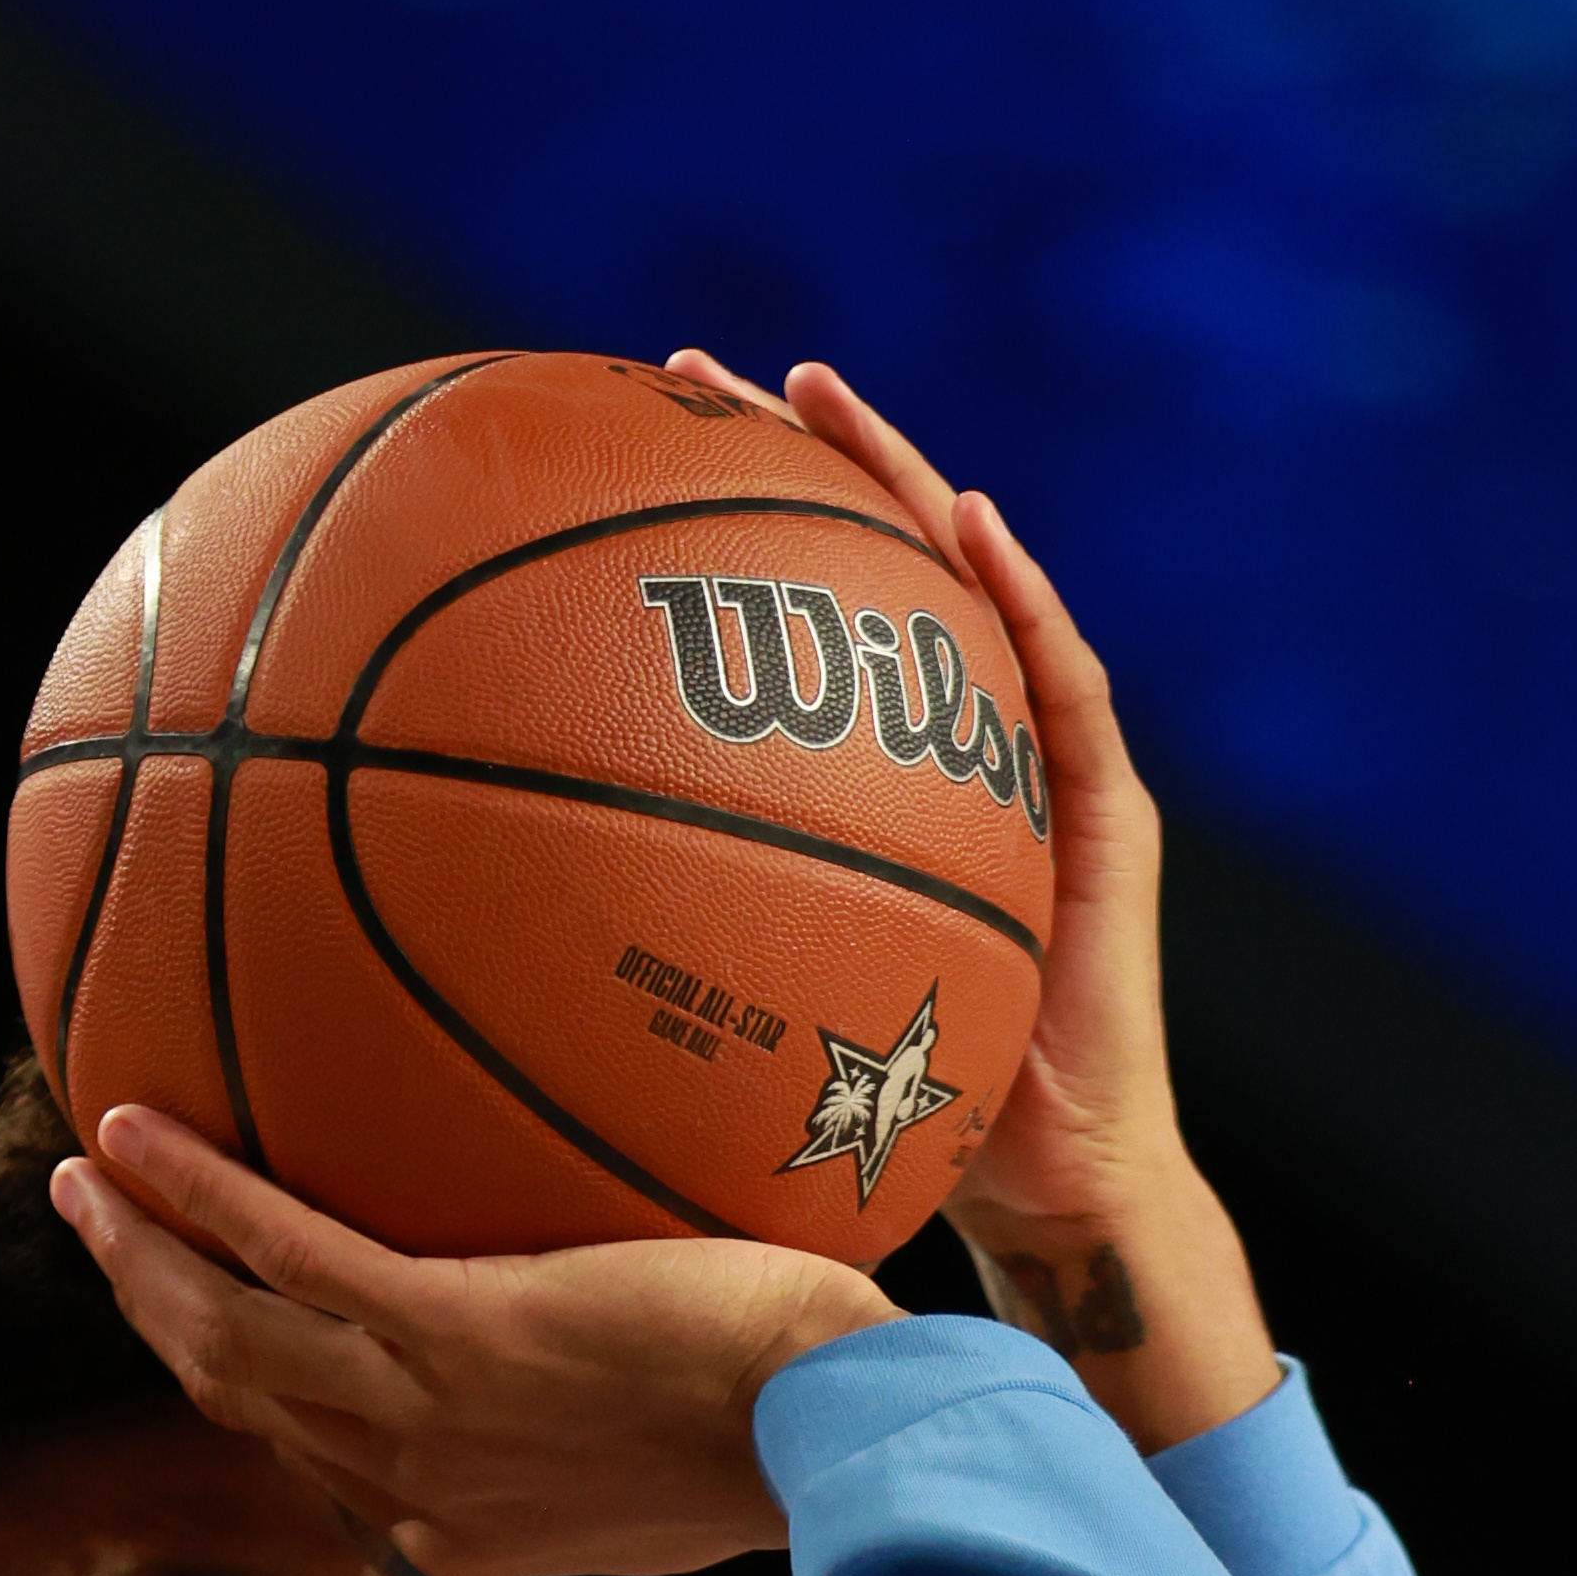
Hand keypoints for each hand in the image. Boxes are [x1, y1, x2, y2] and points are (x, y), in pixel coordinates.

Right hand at [51, 1103, 890, 1575]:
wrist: (835, 1436)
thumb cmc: (808, 1428)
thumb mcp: (695, 1462)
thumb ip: (631, 1427)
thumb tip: (652, 1352)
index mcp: (468, 1526)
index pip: (331, 1460)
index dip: (260, 1391)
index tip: (221, 1326)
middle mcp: (419, 1488)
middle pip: (247, 1401)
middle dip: (161, 1317)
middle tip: (104, 1236)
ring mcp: (421, 1415)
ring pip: (230, 1339)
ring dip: (140, 1258)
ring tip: (83, 1180)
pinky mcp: (445, 1337)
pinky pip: (286, 1257)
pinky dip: (196, 1200)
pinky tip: (133, 1135)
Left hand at [668, 349, 1279, 1453]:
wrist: (1046, 1203)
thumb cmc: (894, 1143)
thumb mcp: (744, 1052)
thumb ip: (652, 995)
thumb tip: (469, 989)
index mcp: (856, 799)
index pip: (770, 647)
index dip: (690, 555)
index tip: (592, 464)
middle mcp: (939, 764)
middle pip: (854, 577)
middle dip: (773, 467)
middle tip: (683, 373)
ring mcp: (1033, 775)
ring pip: (961, 591)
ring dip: (893, 481)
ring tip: (818, 394)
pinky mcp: (1107, 819)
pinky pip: (1065, 689)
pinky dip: (1022, 599)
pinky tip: (970, 524)